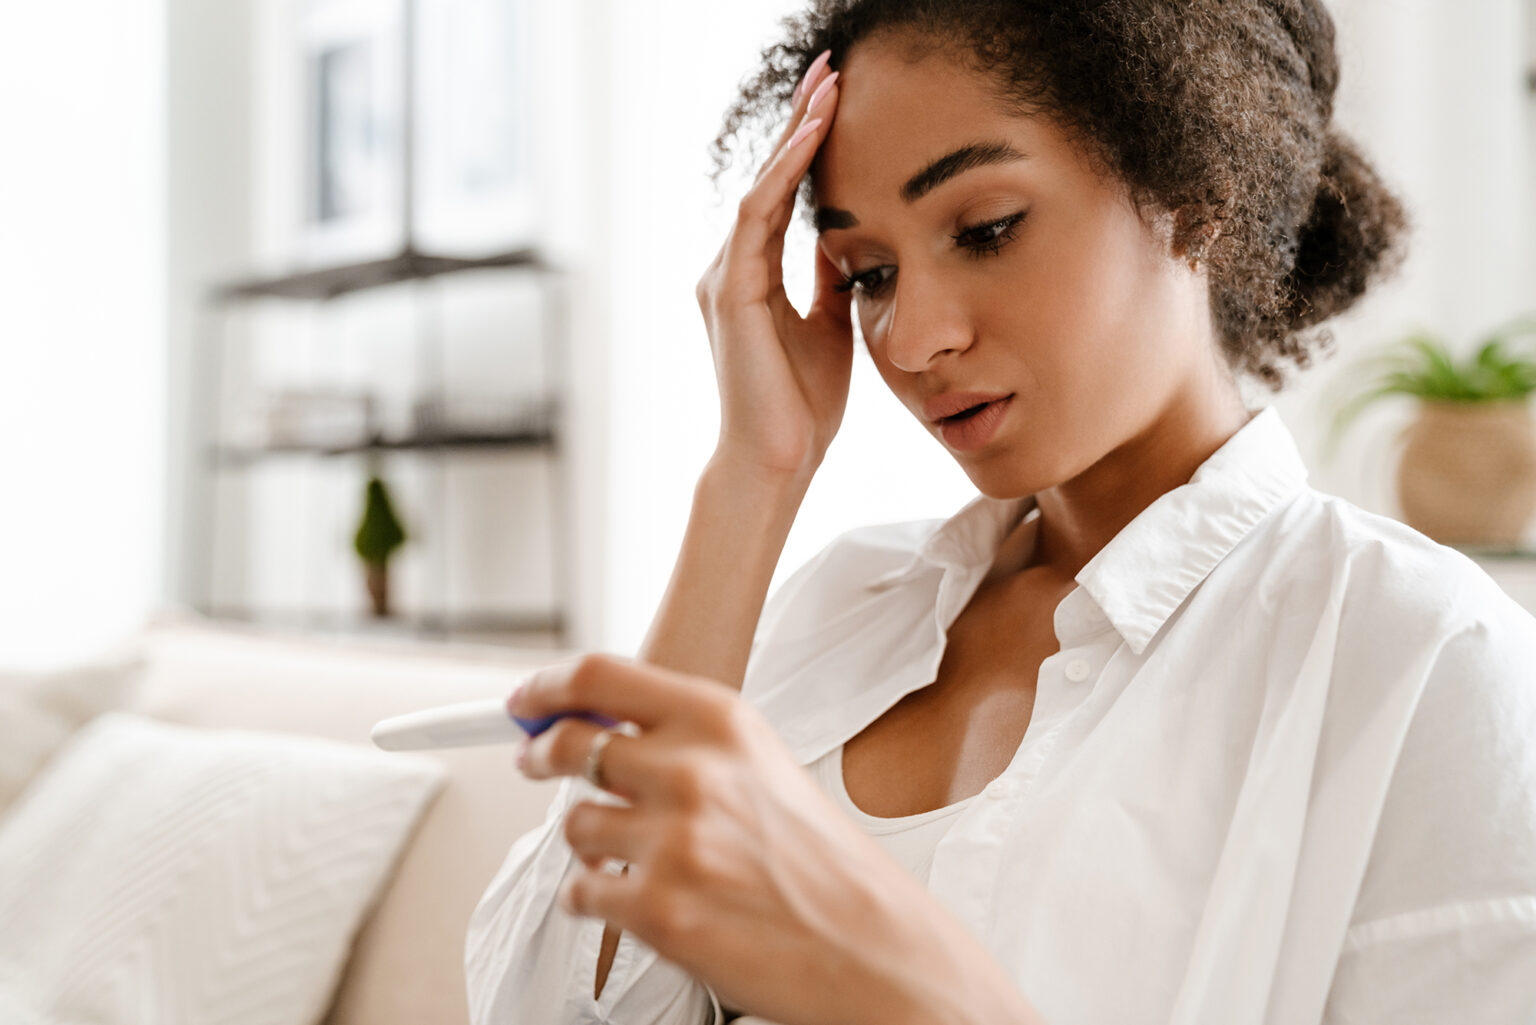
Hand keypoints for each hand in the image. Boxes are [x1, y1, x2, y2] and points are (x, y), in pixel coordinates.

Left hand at [509, 653, 1007, 1024]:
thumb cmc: (822, 859)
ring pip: (573, 825)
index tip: (526, 700)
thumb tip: (596, 721)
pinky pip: (580, 893)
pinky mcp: (656, 909)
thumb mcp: (760, 763)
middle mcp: (691, 771)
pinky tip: (636, 899)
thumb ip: (684, 737)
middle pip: (568, 742)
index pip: (598, 676)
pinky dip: (593, 899)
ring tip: (632, 855)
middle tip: (534, 760)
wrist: (869, 943)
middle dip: (539, 753)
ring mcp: (671, 841)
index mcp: (720, 721)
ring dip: (588, 842)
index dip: (546, 685)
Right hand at [696, 48, 853, 480]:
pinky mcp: (729, 291)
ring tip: (828, 86)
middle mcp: (730, 269)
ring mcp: (724, 277)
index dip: (808, 146)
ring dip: (796, 135)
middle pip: (767, 179)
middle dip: (800, 122)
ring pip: (761, 187)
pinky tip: (813, 136)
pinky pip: (756, 215)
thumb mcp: (828, 327)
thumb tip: (849, 240)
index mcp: (752, 277)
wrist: (780, 461)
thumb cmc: (803, 408)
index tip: (838, 99)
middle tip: (831, 68)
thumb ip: (829, 281)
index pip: (783, 195)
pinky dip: (785, 174)